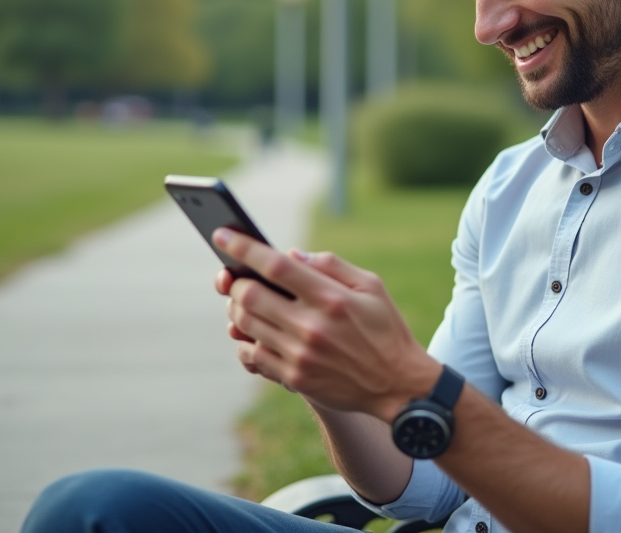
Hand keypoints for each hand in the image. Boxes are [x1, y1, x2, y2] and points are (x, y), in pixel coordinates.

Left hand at [211, 228, 439, 420]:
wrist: (398, 385)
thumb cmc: (385, 329)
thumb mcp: (371, 286)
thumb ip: (330, 265)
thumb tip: (290, 254)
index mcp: (331, 297)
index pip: (276, 266)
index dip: (244, 247)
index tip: (222, 234)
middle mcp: (312, 326)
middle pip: (250, 296)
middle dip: (236, 282)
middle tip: (238, 278)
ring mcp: (300, 355)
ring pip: (245, 325)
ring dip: (236, 309)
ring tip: (245, 303)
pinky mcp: (295, 378)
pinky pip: (252, 356)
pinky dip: (244, 341)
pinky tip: (255, 334)